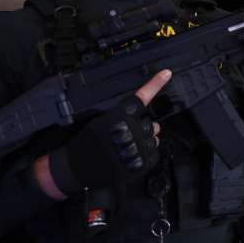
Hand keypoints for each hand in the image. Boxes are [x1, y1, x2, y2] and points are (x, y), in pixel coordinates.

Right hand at [38, 70, 169, 199]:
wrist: (77, 168)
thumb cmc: (85, 144)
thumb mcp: (99, 121)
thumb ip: (122, 116)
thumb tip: (139, 115)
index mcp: (119, 117)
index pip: (142, 97)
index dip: (155, 85)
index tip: (166, 74)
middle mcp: (131, 130)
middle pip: (151, 123)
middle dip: (144, 128)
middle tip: (131, 134)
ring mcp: (138, 147)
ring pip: (154, 138)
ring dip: (146, 140)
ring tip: (130, 146)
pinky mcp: (141, 162)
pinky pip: (153, 153)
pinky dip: (146, 154)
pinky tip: (133, 156)